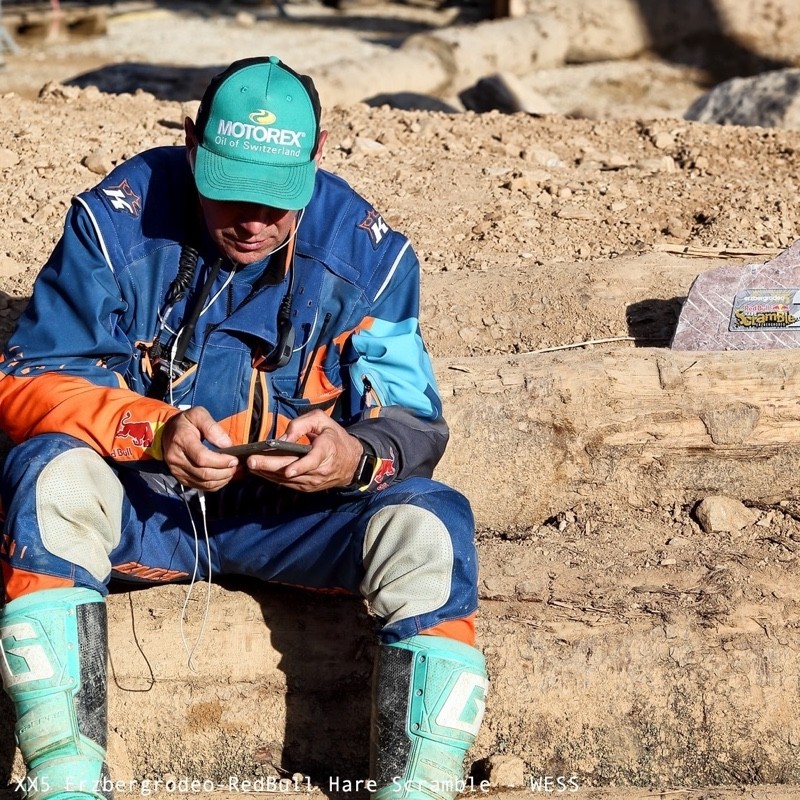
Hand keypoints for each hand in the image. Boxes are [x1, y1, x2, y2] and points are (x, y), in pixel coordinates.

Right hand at [160, 406, 238, 490]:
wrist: (168, 432)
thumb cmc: (186, 422)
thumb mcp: (198, 414)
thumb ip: (212, 427)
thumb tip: (226, 444)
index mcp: (181, 441)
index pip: (202, 458)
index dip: (221, 461)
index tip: (234, 459)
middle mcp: (176, 459)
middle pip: (204, 473)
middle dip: (224, 472)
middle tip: (236, 465)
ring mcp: (177, 471)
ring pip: (204, 483)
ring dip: (222, 479)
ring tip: (231, 470)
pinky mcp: (181, 478)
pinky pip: (201, 487)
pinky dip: (215, 485)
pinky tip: (223, 476)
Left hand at [245, 410, 363, 491]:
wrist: (352, 462)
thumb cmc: (335, 437)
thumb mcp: (322, 421)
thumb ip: (301, 424)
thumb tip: (281, 439)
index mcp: (326, 450)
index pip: (313, 461)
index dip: (300, 467)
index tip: (288, 471)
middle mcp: (319, 470)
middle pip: (291, 471)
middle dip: (270, 466)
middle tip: (252, 462)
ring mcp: (313, 481)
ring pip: (286, 479)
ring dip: (267, 473)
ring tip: (250, 466)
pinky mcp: (307, 488)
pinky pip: (287, 484)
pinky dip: (272, 478)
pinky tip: (260, 472)